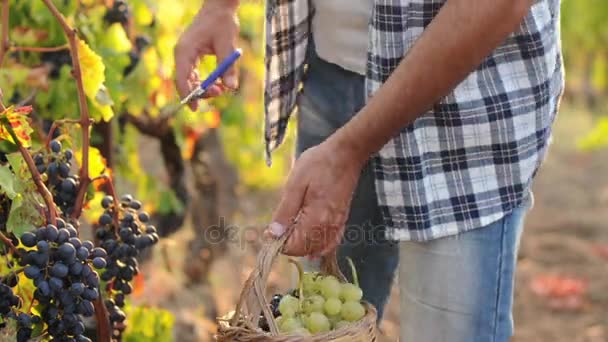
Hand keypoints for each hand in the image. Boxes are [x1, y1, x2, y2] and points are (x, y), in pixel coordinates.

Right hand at [174, 0, 239, 110]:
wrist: (220, 7)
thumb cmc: (222, 22)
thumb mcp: (227, 45)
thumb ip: (228, 67)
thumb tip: (231, 87)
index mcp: (185, 50)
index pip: (182, 78)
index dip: (188, 95)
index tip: (195, 108)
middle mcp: (182, 53)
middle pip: (185, 81)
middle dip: (200, 91)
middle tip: (219, 93)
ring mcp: (186, 54)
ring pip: (190, 79)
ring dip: (204, 87)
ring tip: (221, 88)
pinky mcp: (192, 54)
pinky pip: (194, 73)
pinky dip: (205, 80)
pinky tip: (217, 83)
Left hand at [265, 138, 366, 256]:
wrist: (345, 154)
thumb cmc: (318, 164)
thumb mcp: (295, 184)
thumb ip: (285, 212)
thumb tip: (273, 234)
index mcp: (315, 219)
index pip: (294, 247)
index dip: (279, 242)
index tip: (270, 231)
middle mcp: (328, 227)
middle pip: (305, 250)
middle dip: (289, 245)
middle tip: (278, 229)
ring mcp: (337, 224)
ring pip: (318, 249)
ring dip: (302, 245)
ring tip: (291, 230)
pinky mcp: (342, 219)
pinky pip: (331, 242)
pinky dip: (319, 245)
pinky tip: (309, 238)